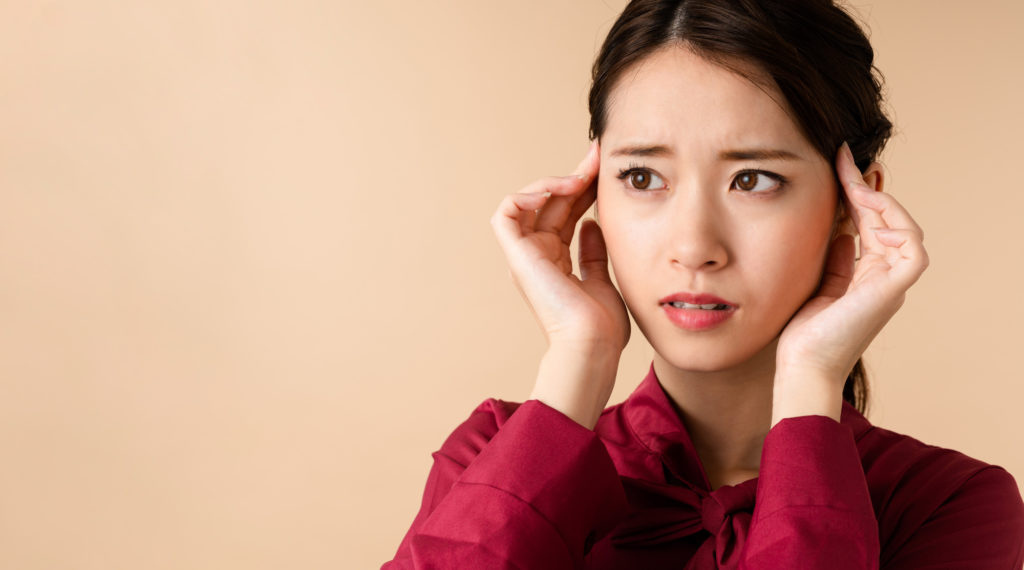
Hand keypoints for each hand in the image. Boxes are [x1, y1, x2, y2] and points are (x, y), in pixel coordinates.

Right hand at [489, 141, 629, 427]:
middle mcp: (538, 255)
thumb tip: (592, 224)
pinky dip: (526, 195)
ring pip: (528, 202)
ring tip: (580, 176)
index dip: (585, 188)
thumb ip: (595, 251)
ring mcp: (526, 255)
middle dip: (575, 176)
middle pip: (551, 204)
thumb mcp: (604, 278)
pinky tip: (556, 190)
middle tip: (598, 156)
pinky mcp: (518, 256)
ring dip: (553, 183)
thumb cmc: (602, 326)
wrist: (592, 346)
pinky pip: (507, 213)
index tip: (606, 169)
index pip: (567, 212)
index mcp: (556, 261)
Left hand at [773, 142, 928, 423]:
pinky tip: (871, 224)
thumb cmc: (803, 332)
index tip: (841, 163)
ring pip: (905, 229)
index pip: (868, 222)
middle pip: (886, 219)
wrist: (802, 365)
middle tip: (846, 157)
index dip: (858, 192)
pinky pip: (914, 252)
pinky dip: (899, 232)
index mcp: (865, 273)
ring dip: (881, 202)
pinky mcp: (892, 291)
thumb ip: (834, 256)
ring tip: (855, 185)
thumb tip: (840, 228)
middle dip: (867, 185)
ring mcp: (890, 283)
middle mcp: (882, 275)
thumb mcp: (817, 281)